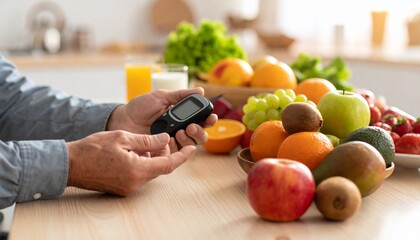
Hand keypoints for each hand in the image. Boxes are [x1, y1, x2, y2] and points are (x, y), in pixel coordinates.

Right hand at [66, 131, 195, 195]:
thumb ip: (147, 140)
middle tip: (162, 139)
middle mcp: (135, 183)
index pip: (168, 164)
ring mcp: (129, 187)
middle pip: (160, 168)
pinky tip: (137, 152)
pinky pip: (141, 175)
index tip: (192, 149)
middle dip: (165, 154)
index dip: (182, 156)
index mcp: (137, 170)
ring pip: (151, 171)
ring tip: (147, 143)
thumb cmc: (93, 149)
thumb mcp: (123, 137)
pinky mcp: (123, 188)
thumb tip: (165, 139)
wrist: (70, 164)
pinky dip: (144, 164)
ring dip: (154, 158)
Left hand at [106, 87, 216, 149]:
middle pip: (200, 136)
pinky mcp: (163, 152)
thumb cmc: (140, 107)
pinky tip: (170, 140)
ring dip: (189, 139)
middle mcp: (180, 130)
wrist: (123, 119)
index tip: (210, 117)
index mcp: (182, 117)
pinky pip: (175, 154)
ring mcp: (172, 143)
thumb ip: (180, 95)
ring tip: (180, 132)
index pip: (201, 120)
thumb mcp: (161, 97)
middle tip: (191, 127)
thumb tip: (200, 91)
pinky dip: (176, 147)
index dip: (209, 119)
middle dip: (200, 132)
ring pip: (191, 146)